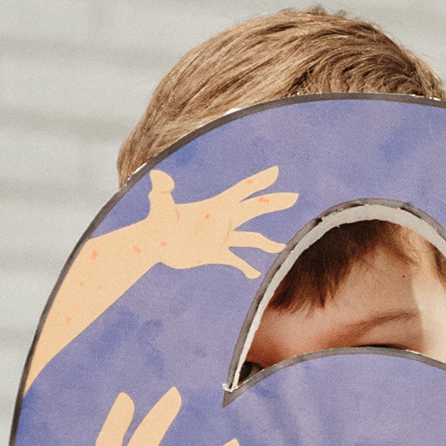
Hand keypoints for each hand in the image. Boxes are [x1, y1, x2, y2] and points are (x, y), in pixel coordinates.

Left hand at [139, 166, 297, 276]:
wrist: (152, 245)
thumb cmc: (155, 223)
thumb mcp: (160, 206)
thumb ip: (162, 192)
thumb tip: (159, 177)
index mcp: (216, 205)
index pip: (241, 190)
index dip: (259, 181)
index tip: (276, 172)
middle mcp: (222, 219)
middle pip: (253, 209)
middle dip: (273, 202)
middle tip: (294, 196)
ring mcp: (220, 237)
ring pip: (249, 237)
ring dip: (265, 242)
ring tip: (281, 247)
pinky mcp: (214, 253)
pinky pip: (235, 260)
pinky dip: (245, 266)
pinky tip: (253, 273)